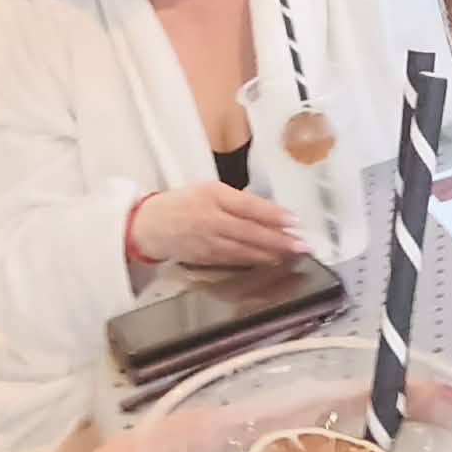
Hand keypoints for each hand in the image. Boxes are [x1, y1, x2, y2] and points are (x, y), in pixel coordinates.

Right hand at [132, 184, 304, 266]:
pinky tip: (269, 261)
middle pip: (250, 231)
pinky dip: (254, 261)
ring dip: (270, 252)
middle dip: (279, 239)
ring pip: (244, 249)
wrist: (150, 225)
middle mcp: (211, 219)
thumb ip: (236, 200)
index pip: (250, 206)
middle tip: (301, 244)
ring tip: (291, 254)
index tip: (294, 221)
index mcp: (213, 195)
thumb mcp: (209, 190)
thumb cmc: (182, 203)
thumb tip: (269, 212)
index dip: (274, 215)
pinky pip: (234, 260)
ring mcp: (207, 241)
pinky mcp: (205, 258)